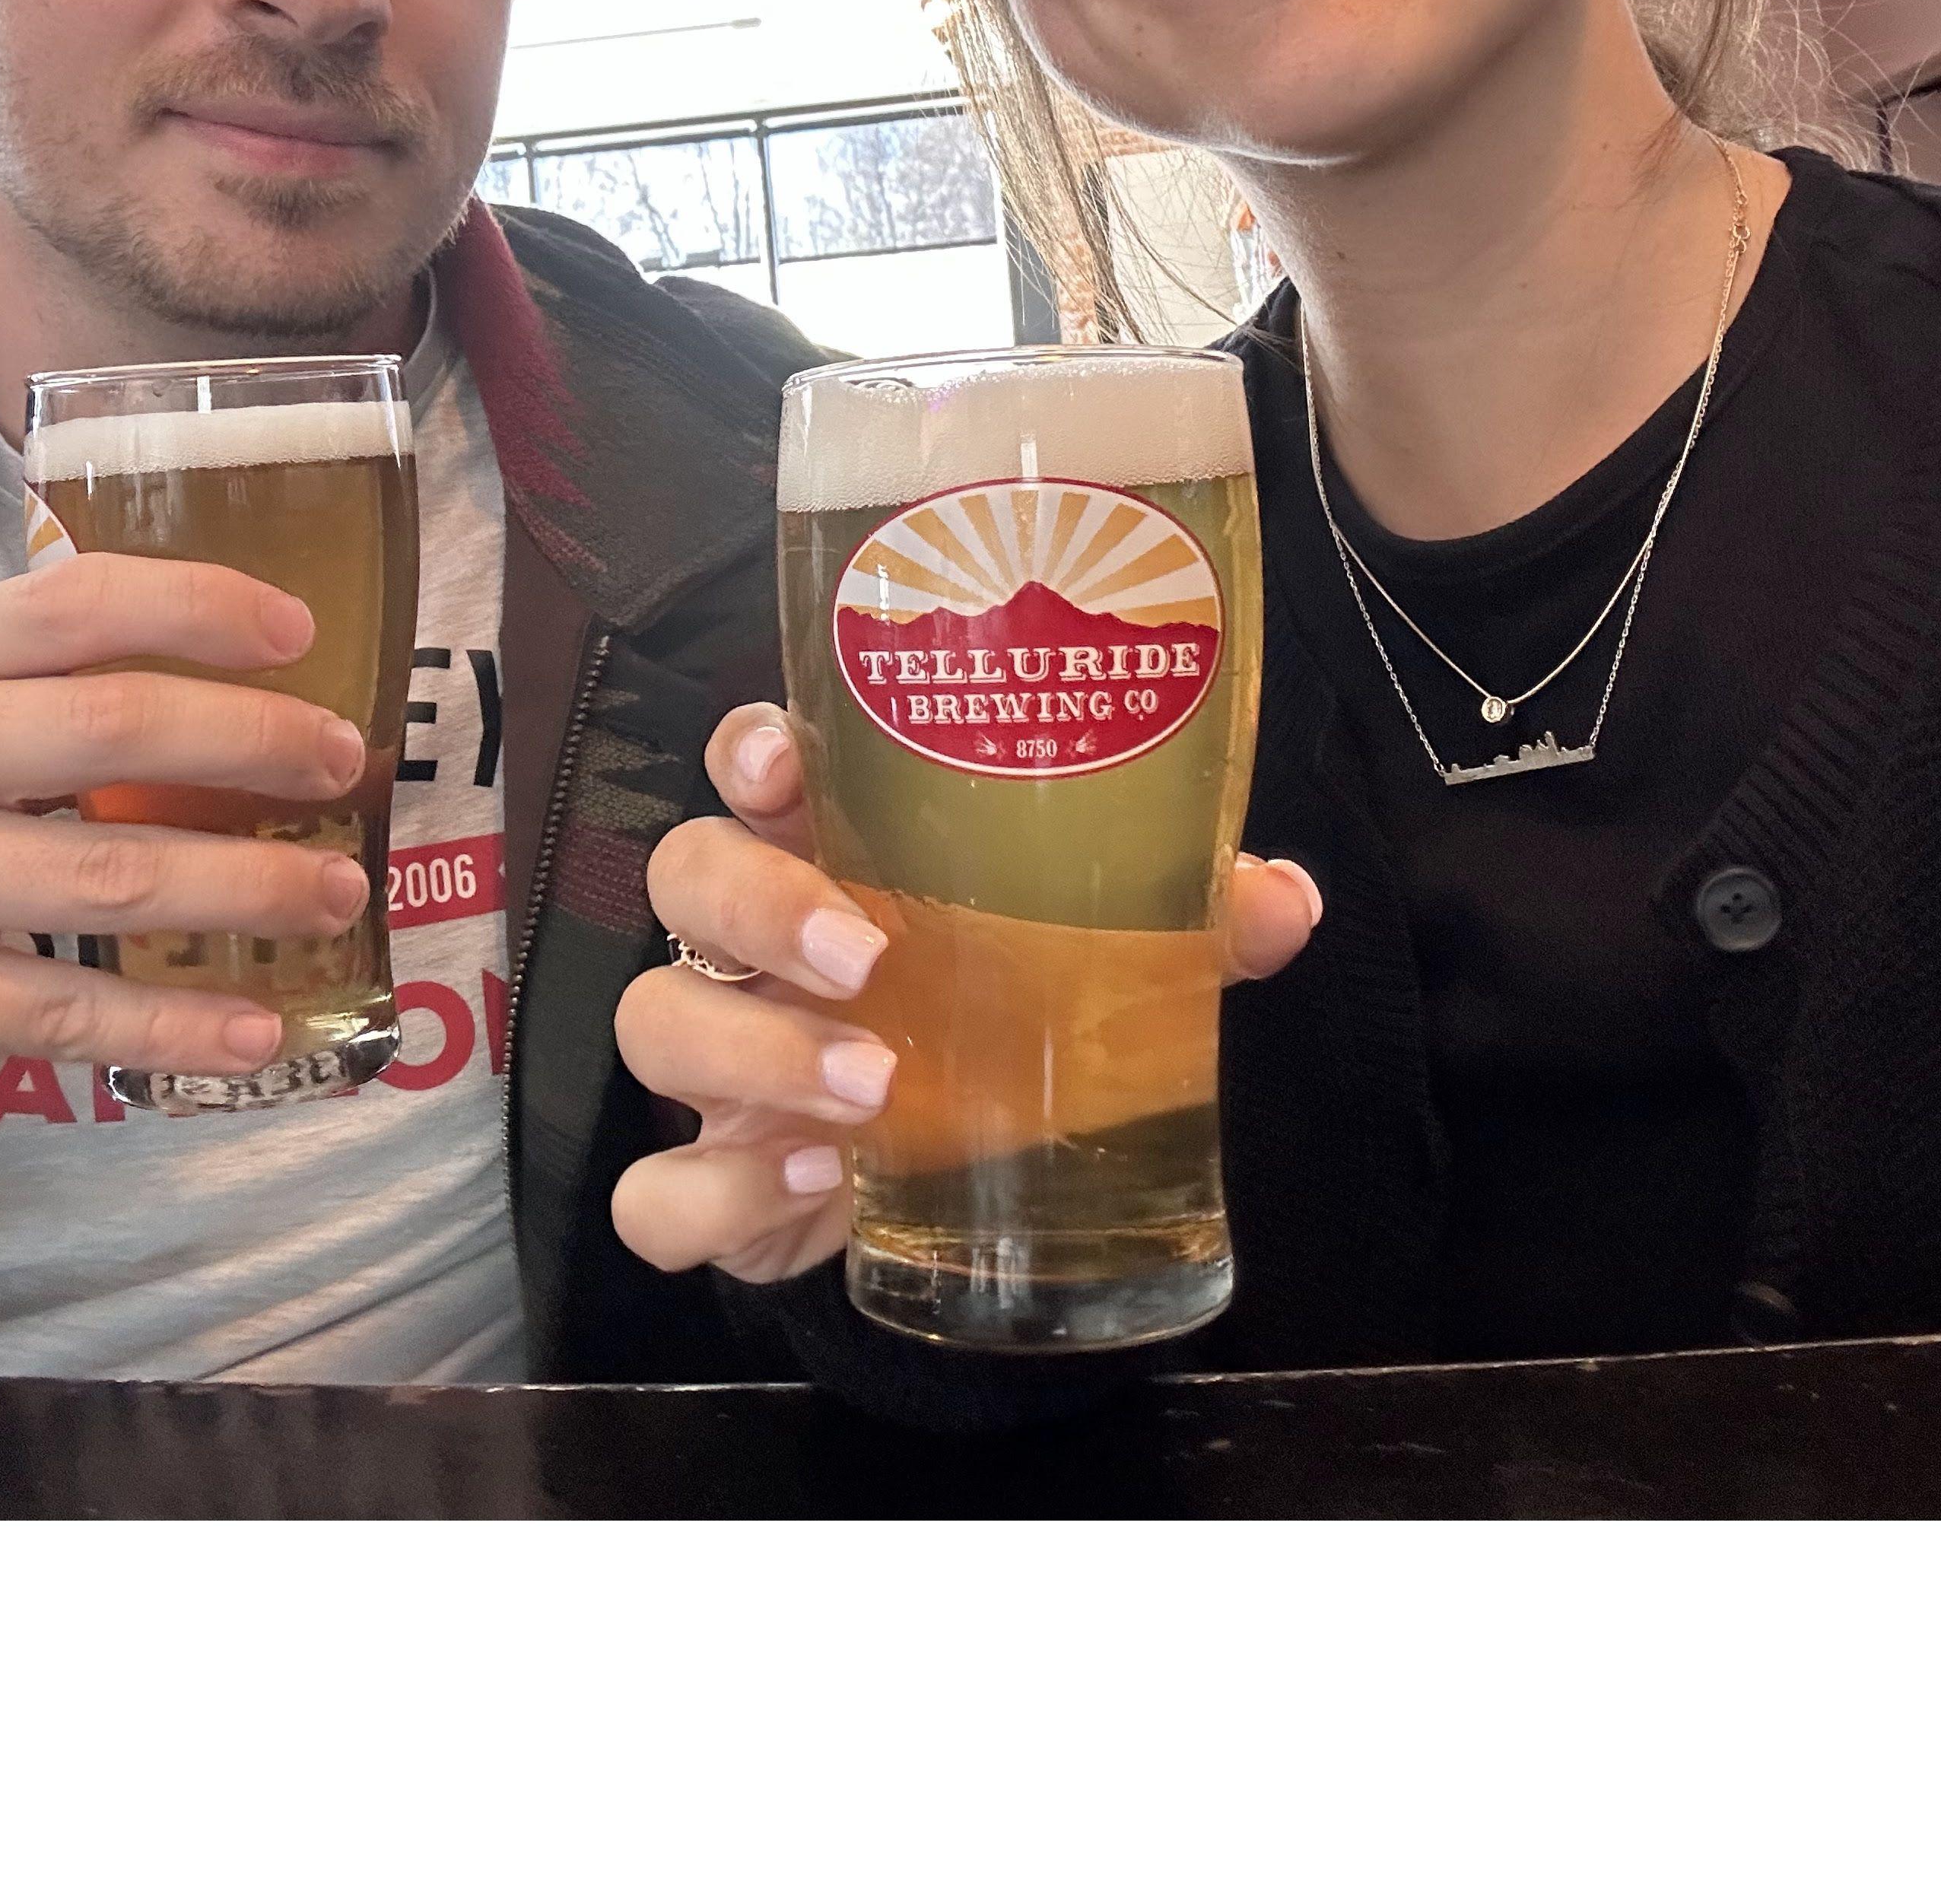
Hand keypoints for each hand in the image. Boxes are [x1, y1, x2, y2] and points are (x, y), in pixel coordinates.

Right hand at [0, 553, 376, 1202]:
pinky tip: (258, 1027)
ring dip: (246, 885)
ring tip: (337, 890)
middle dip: (255, 742)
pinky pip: (55, 1014)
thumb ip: (18, 683)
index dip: (199, 605)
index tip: (303, 632)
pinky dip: (172, 1024)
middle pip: (110, 727)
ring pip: (105, 877)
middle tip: (346, 763)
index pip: (72, 602)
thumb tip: (217, 677)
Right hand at [610, 704, 1320, 1287]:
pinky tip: (816, 1185)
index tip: (785, 761)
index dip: (749, 747)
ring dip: (752, 1054)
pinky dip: (719, 1189)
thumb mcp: (1098, 966)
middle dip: (756, 904)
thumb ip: (1182, 926)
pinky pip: (656, 1190)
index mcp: (828, 853)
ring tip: (872, 1093)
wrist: (963, 1193)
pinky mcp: (711, 1180)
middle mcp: (749, 944)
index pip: (751, 764)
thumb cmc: (1004, 1025)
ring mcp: (716, 1060)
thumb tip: (1285, 900)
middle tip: (864, 957)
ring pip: (655, 1021)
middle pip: (684, 874)